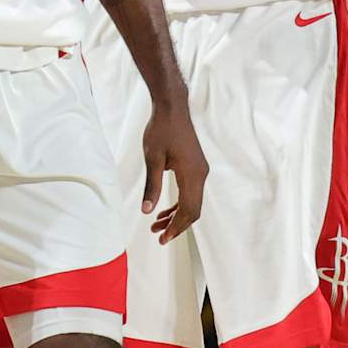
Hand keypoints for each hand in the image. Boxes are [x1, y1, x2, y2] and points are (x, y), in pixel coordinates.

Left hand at [141, 95, 207, 243]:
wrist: (172, 108)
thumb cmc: (161, 130)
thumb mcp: (152, 159)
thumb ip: (151, 186)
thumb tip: (147, 211)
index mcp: (192, 174)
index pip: (189, 210)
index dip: (177, 227)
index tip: (163, 238)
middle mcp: (200, 174)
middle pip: (194, 210)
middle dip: (176, 225)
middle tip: (158, 235)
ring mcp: (200, 170)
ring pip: (193, 202)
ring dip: (177, 215)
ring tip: (157, 225)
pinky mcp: (196, 166)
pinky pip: (191, 192)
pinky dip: (179, 203)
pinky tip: (164, 210)